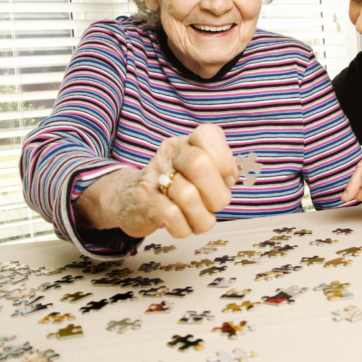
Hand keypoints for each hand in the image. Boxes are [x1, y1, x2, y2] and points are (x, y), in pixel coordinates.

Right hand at [86, 124, 237, 238]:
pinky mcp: (144, 201)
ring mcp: (155, 176)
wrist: (129, 199)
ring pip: (188, 196)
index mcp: (187, 143)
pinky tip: (182, 225)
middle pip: (200, 165)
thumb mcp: (197, 171)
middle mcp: (170, 154)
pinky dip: (184, 227)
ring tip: (198, 218)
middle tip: (215, 204)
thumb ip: (219, 170)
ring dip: (202, 217)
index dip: (224, 160)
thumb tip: (233, 175)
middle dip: (217, 194)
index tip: (226, 178)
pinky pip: (172, 216)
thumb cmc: (173, 186)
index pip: (208, 134)